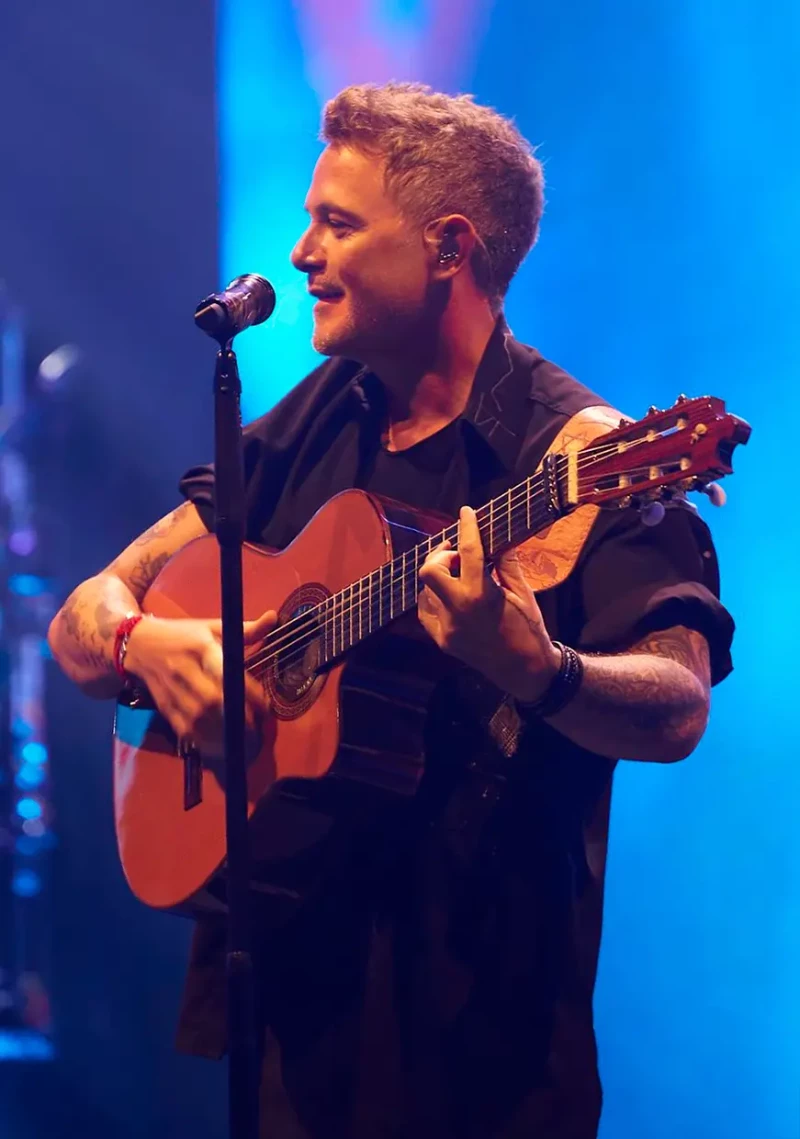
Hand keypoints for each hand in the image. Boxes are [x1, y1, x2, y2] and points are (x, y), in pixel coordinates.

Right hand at [124, 611, 276, 756]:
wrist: (139, 645)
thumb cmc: (183, 636)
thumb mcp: (212, 627)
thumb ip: (246, 630)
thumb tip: (273, 617)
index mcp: (201, 648)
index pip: (228, 674)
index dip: (250, 694)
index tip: (266, 705)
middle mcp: (186, 671)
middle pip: (214, 701)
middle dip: (239, 718)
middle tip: (259, 729)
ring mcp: (173, 692)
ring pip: (199, 719)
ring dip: (224, 734)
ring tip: (245, 741)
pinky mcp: (165, 708)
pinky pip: (186, 730)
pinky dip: (205, 741)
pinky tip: (222, 746)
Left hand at [417, 506, 559, 700]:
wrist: (525, 670)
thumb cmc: (528, 630)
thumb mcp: (523, 594)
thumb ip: (506, 564)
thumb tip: (499, 539)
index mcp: (482, 595)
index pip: (469, 551)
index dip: (467, 527)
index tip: (466, 512)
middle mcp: (458, 611)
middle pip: (429, 570)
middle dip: (441, 556)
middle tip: (458, 555)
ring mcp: (447, 628)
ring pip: (426, 591)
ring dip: (440, 579)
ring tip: (461, 579)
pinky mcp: (442, 641)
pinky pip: (426, 612)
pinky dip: (434, 600)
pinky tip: (451, 598)